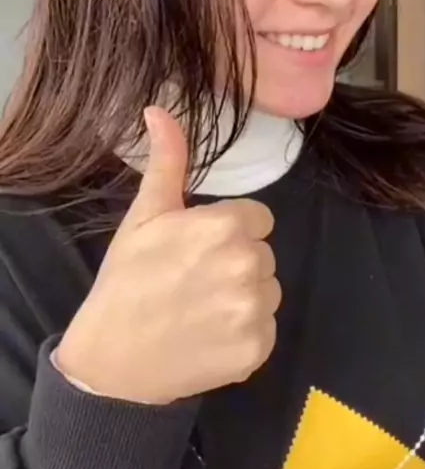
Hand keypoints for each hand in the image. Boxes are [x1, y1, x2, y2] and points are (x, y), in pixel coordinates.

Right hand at [57, 106, 279, 403]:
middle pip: (263, 254)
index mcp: (226, 226)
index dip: (228, 232)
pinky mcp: (258, 350)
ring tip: (201, 310)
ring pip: (267, 291)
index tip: (198, 249)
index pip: (257, 220)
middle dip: (236, 262)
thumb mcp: (144, 215)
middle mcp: (249, 265)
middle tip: (194, 280)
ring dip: (243, 298)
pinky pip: (266, 329)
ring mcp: (255, 311)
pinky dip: (243, 334)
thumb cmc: (127, 280)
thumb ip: (166, 161)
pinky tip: (209, 336)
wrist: (112, 359)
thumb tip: (159, 109)